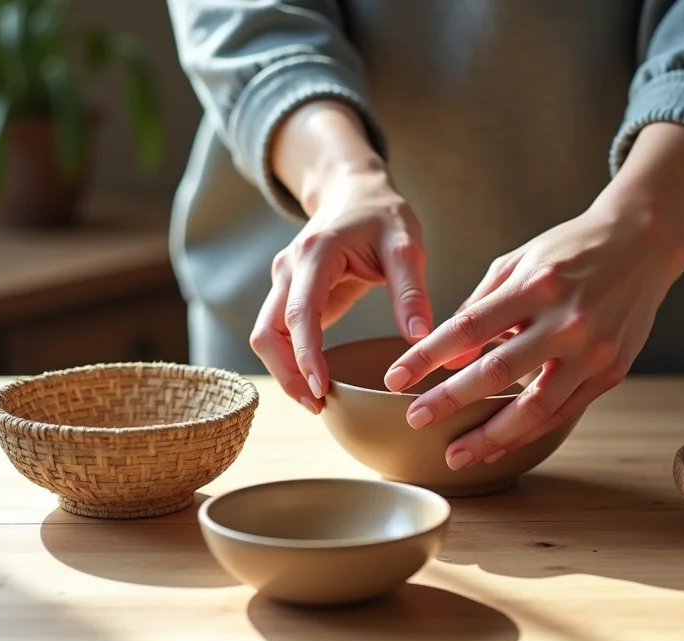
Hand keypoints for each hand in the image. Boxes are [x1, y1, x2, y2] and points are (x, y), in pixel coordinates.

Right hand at [250, 165, 431, 411]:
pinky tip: (314, 380)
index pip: (299, 314)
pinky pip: (277, 333)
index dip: (305, 356)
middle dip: (287, 374)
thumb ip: (412, 292)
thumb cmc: (383, 215)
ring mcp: (283, 281)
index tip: (319, 391)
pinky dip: (290, 359)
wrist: (355, 191)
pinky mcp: (288, 293)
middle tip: (318, 406)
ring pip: (265, 336)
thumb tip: (419, 339)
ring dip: (284, 370)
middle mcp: (289, 269)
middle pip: (267, 332)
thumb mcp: (406, 246)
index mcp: (316, 254)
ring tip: (317, 400)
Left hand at [383, 201, 683, 468]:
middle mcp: (566, 320)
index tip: (396, 378)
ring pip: (534, 408)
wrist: (643, 242)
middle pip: (497, 371)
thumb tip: (449, 357)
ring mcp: (592, 351)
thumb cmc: (569, 250)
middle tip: (414, 419)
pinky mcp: (611, 372)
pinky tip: (497, 447)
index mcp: (535, 285)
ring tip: (455, 455)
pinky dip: (526, 434)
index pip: (468, 327)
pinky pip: (562, 413)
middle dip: (449, 400)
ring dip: (490, 437)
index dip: (427, 357)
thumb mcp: (517, 263)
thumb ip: (480, 308)